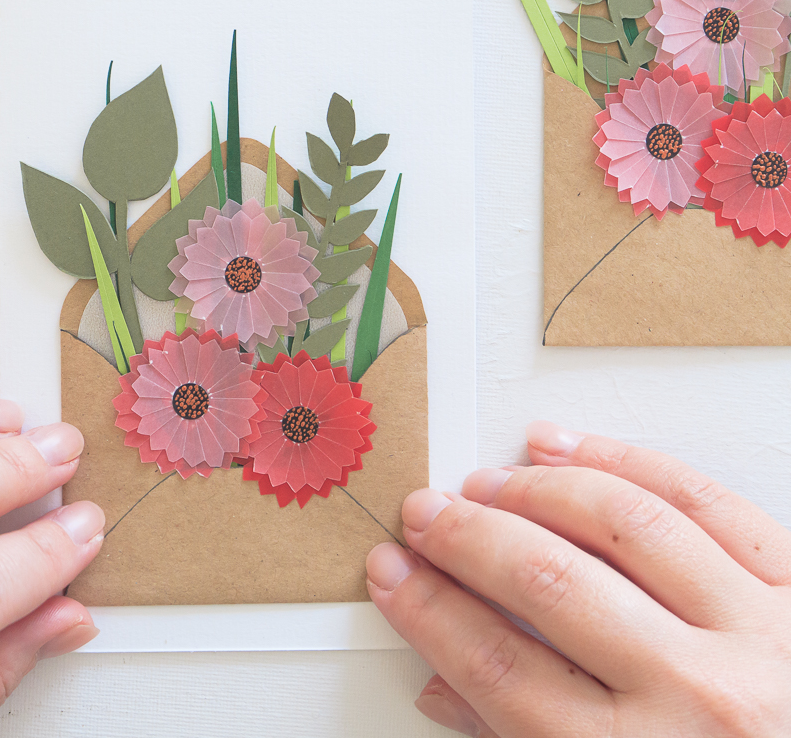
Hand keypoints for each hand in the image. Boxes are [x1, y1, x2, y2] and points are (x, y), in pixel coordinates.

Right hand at [366, 422, 790, 736]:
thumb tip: (443, 682)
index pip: (499, 667)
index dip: (429, 609)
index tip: (394, 571)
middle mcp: (700, 699)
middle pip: (547, 583)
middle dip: (466, 538)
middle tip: (426, 514)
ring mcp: (760, 636)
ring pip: (621, 523)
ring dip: (538, 491)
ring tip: (487, 481)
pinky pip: (704, 500)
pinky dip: (627, 460)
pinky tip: (571, 449)